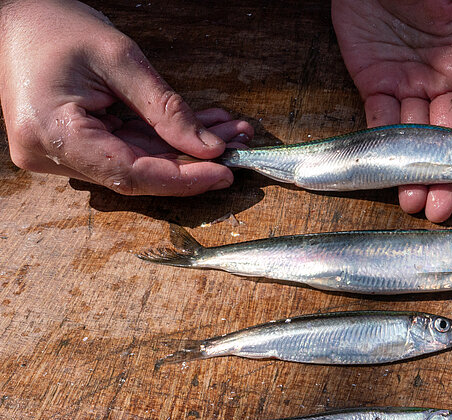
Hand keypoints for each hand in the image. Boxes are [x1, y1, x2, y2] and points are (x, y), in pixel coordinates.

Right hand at [0, 0, 252, 195]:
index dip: (182, 178)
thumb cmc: (56, 27)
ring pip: (137, 162)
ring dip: (184, 149)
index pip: (130, 173)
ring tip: (229, 131)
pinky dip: (164, 139)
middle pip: (137, 172)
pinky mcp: (73, 147)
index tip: (224, 172)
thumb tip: (208, 147)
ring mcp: (60, 154)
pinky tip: (202, 129)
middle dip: (193, 161)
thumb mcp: (120, 59)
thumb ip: (165, 107)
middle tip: (238, 147)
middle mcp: (51, 154)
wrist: (14, 17)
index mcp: (53, 133)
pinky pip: (126, 149)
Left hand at [332, 0, 451, 221]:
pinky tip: (384, 173)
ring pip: (414, 135)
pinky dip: (382, 146)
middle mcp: (443, 77)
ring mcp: (409, 82)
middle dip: (446, 175)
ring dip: (413, 171)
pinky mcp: (375, 81)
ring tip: (413, 203)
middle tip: (441, 209)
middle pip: (448, 135)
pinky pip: (379, 118)